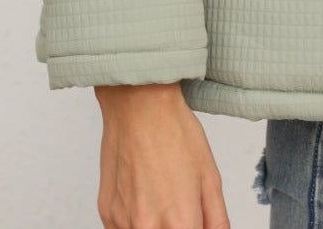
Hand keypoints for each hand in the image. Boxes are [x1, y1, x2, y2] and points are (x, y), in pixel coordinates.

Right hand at [95, 82, 229, 228]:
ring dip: (156, 225)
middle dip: (177, 227)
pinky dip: (136, 221)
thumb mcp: (210, 174)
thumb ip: (216, 218)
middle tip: (181, 206)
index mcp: (179, 219)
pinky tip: (145, 195)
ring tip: (162, 197)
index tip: (197, 221)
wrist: (139, 107)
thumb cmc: (174, 132)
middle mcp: (147, 227)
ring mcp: (122, 222)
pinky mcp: (106, 214)